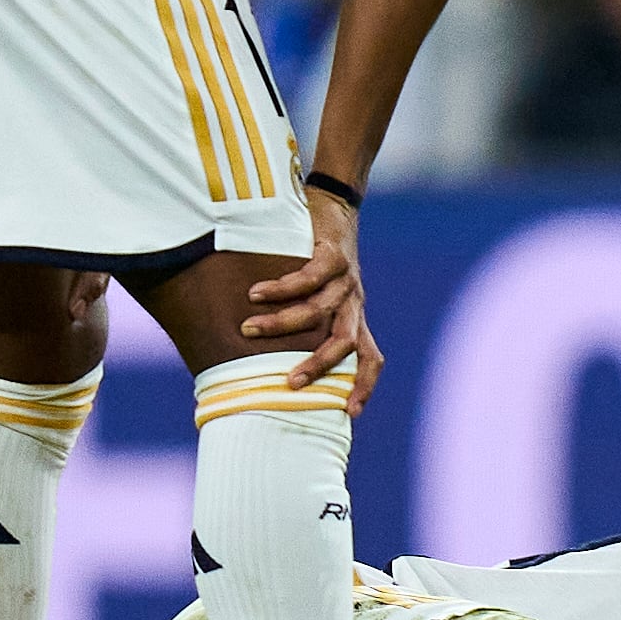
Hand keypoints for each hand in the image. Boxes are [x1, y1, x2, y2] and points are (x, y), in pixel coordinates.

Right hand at [241, 186, 383, 412]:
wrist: (337, 206)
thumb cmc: (321, 257)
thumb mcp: (325, 294)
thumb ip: (310, 323)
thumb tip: (266, 352)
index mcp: (355, 317)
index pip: (371, 357)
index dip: (364, 385)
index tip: (350, 413)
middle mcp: (354, 303)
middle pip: (345, 343)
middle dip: (318, 366)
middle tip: (289, 383)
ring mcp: (345, 279)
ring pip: (317, 311)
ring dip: (281, 323)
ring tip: (248, 328)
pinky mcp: (332, 254)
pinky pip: (307, 277)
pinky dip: (280, 288)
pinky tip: (255, 293)